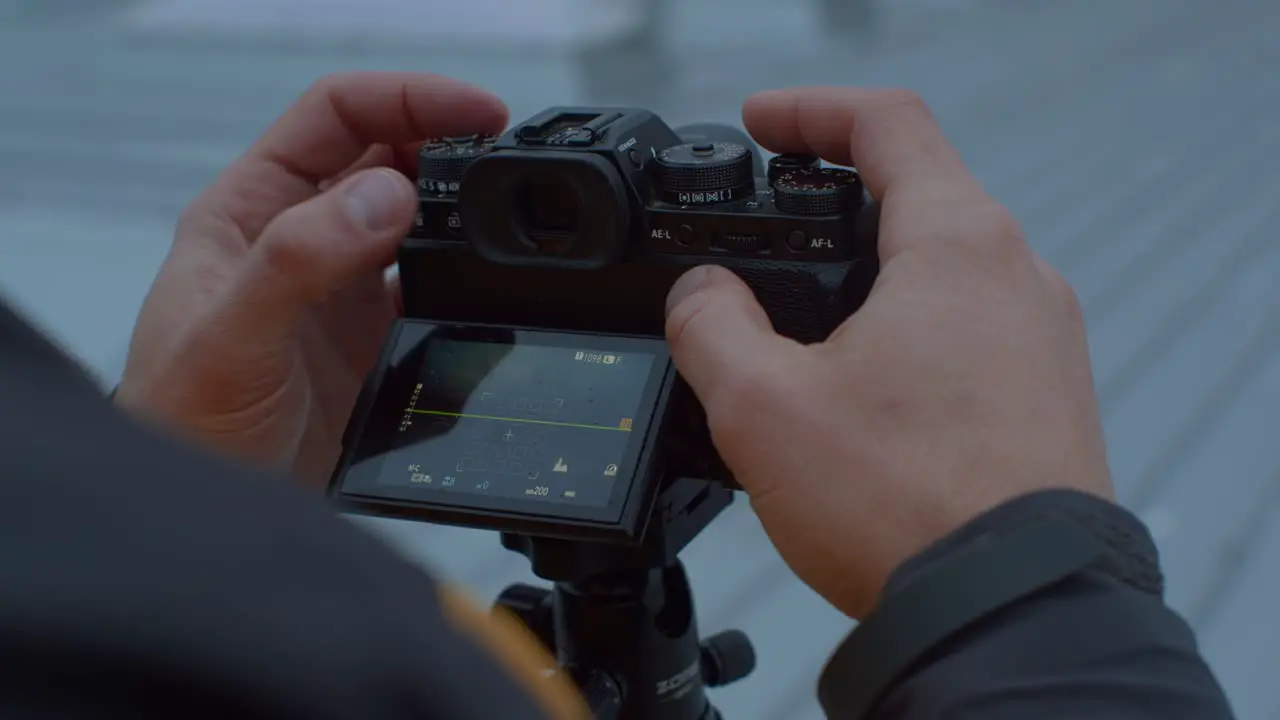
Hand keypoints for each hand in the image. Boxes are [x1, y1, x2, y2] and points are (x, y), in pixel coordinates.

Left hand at [115, 73, 507, 486]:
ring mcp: (341, 289)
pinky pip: (432, 286)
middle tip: (504, 157)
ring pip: (414, 219)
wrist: (205, 517)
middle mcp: (299, 238)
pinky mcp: (373, 338)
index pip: (335, 115)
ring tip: (504, 216)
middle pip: (385, 155)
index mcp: (250, 211)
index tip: (478, 113)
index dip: (409, 98)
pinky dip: (465, 279)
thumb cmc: (183, 423)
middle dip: (447, 143)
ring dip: (460, 210)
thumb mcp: (232, 338)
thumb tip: (386, 195)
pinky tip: (485, 289)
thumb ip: (299, 260)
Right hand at [664, 88, 1114, 619]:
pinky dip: (904, 337)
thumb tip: (702, 296)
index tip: (760, 127)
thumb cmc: (908, 508)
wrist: (1008, 615)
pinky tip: (858, 397)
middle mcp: (1018, 280)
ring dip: (867, 279)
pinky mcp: (1044, 402)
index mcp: (957, 247)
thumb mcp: (762, 405)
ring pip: (943, 273)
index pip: (886, 125)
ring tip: (801, 330)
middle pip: (919, 196)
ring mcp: (1041, 343)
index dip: (809, 112)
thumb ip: (711, 324)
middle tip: (769, 232)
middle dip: (834, 203)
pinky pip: (967, 336)